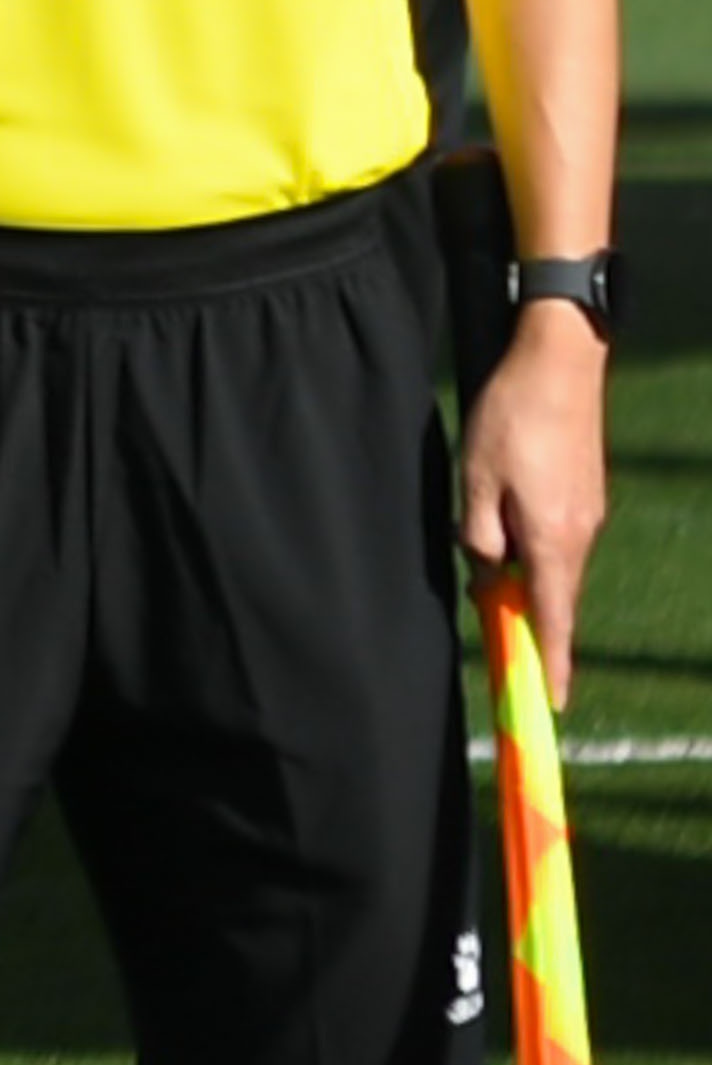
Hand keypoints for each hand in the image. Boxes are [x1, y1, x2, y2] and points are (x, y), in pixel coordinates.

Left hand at [456, 309, 610, 706]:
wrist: (560, 362)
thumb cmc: (512, 418)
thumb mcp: (476, 481)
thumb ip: (480, 537)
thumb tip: (490, 576)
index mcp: (553, 537)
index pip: (552, 616)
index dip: (550, 662)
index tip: (555, 703)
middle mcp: (581, 533)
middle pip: (555, 597)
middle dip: (534, 629)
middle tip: (517, 662)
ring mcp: (588, 513)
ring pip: (554, 567)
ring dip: (528, 585)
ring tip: (494, 581)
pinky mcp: (585, 495)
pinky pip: (558, 542)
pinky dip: (535, 556)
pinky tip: (506, 538)